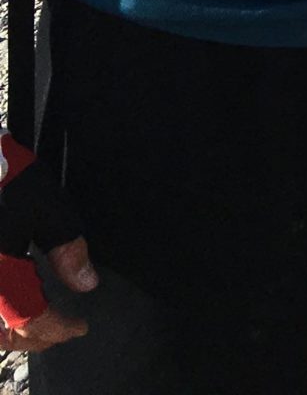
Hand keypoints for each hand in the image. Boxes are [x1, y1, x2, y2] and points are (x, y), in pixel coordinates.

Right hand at [0, 137, 92, 353]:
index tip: (79, 327)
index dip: (55, 329)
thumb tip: (86, 284)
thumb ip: (67, 249)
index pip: (27, 319)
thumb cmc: (7, 179)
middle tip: (60, 331)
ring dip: (8, 332)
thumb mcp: (47, 209)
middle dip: (31, 337)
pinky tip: (12, 307)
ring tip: (37, 325)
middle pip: (0, 332)